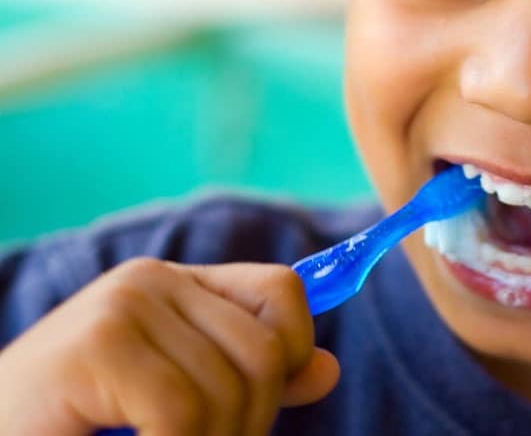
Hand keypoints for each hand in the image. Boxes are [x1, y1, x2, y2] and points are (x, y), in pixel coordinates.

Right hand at [0, 259, 338, 435]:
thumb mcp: (180, 396)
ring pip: (228, 389)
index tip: (261, 404)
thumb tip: (328, 369)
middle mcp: (154, 280)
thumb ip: (247, 379)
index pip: (281, 291)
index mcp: (179, 286)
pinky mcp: (97, 343)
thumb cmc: (85, 423)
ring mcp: (124, 304)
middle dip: (250, 419)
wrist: (1, 433)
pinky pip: (183, 413)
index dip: (292, 351)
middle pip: (265, 351)